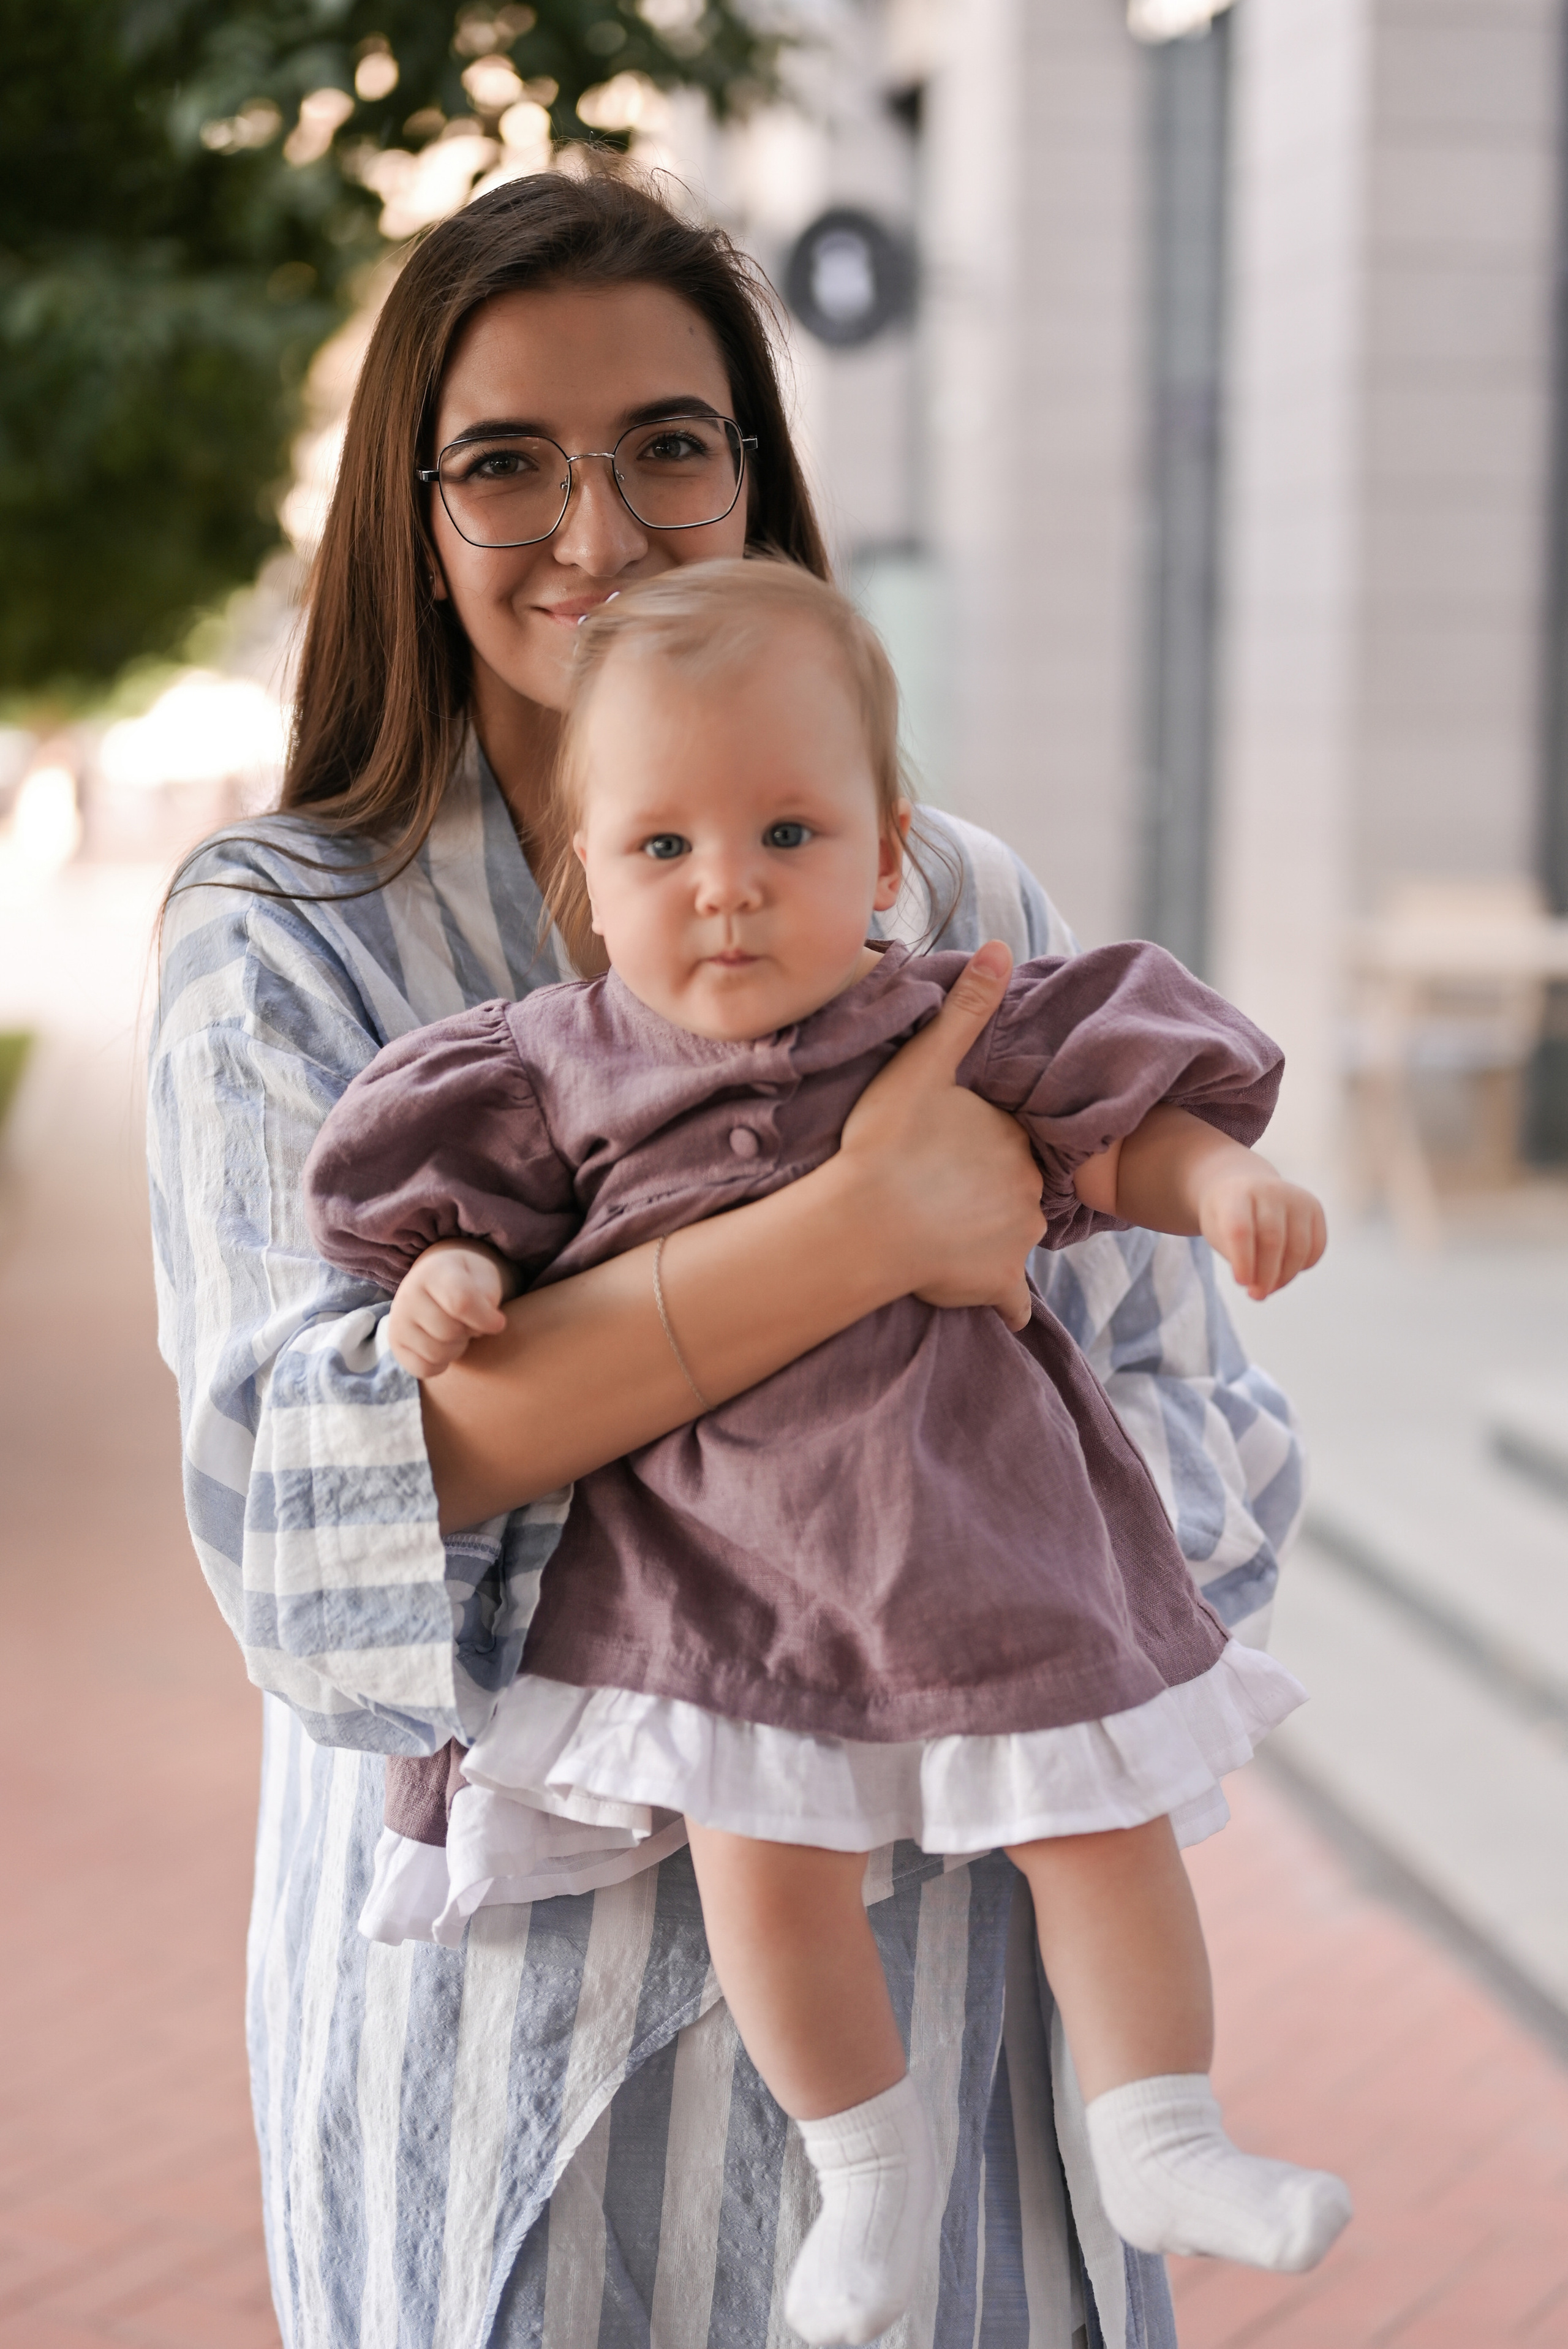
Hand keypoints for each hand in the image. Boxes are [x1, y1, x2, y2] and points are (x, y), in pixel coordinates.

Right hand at [387, 1241, 511, 1378]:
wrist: (436, 1283)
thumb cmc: (467, 1281)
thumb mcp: (484, 1276)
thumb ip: (489, 1295)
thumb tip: (488, 1323)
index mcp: (434, 1271)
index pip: (460, 1302)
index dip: (486, 1319)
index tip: (499, 1322)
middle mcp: (408, 1295)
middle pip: (451, 1332)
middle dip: (469, 1331)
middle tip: (468, 1322)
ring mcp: (397, 1322)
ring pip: (438, 1353)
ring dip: (456, 1348)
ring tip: (456, 1332)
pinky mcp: (396, 1345)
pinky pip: (425, 1369)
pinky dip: (441, 1364)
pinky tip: (443, 1345)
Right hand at [838, 942, 1044, 1329]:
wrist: (862, 1221)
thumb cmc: (884, 1142)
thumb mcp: (924, 1066)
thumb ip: (968, 1010)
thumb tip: (1002, 947)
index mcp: (1015, 1135)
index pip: (1009, 1138)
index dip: (978, 1144)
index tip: (943, 1151)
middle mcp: (1032, 1186)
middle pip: (1017, 1187)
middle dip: (991, 1190)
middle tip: (940, 1192)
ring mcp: (1019, 1239)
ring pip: (1016, 1236)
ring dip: (992, 1238)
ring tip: (945, 1235)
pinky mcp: (999, 1285)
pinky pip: (1013, 1301)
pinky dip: (1004, 1301)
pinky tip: (991, 1301)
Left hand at [1196, 1160, 1325, 1300]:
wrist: (1244, 1185)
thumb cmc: (1226, 1216)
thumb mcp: (1217, 1232)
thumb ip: (1237, 1257)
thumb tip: (1262, 1288)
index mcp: (1236, 1193)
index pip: (1241, 1230)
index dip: (1242, 1261)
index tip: (1241, 1283)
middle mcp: (1269, 1190)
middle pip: (1272, 1240)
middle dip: (1265, 1275)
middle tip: (1256, 1295)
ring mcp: (1295, 1197)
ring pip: (1298, 1247)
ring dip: (1284, 1276)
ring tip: (1268, 1288)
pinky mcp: (1314, 1208)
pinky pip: (1316, 1247)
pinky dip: (1302, 1266)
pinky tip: (1285, 1271)